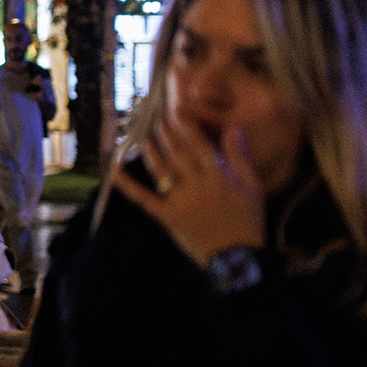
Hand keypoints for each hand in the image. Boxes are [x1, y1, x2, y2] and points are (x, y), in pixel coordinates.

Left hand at [112, 112, 266, 266]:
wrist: (237, 256)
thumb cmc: (248, 220)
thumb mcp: (252, 185)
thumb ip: (240, 155)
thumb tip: (233, 127)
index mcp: (219, 175)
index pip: (199, 143)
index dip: (187, 125)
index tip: (177, 110)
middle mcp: (198, 184)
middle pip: (178, 153)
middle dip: (167, 134)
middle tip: (159, 121)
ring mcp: (180, 200)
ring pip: (162, 169)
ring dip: (152, 151)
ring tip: (146, 138)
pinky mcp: (167, 216)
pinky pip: (144, 198)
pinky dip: (128, 185)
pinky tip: (114, 171)